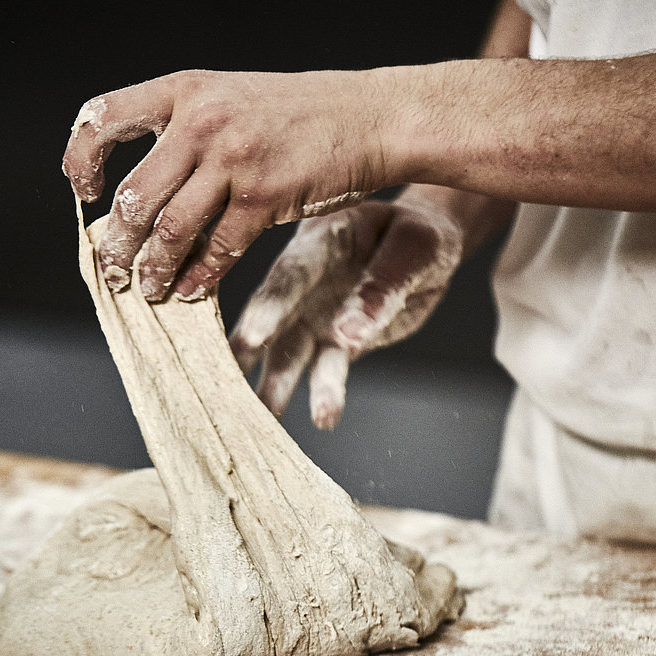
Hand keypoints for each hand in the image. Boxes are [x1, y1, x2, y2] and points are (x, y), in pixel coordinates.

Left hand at [62, 68, 393, 300]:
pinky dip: (199, 277)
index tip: (87, 192)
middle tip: (112, 269)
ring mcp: (234, 160)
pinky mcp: (264, 197)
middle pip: (136, 195)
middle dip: (116, 243)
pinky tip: (189, 291)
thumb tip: (143, 190)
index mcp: (185, 89)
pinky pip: (218, 249)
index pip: (104, 117)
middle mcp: (203, 121)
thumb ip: (186, 130)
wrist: (367, 118)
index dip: (82, 159)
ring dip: (152, 268)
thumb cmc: (299, 116)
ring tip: (146, 288)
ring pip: (170, 229)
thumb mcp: (230, 98)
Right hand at [229, 194, 465, 428]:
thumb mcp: (415, 249)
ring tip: (265, 418)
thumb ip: (382, 287)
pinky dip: (324, 396)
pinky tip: (324, 419)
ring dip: (276, 387)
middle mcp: (307, 282)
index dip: (270, 306)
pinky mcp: (335, 345)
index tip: (252, 336)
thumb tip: (348, 335)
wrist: (427, 251)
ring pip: (290, 355)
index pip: (290, 275)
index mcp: (321, 241)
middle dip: (249, 350)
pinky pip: (325, 373)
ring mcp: (316, 316)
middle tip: (228, 379)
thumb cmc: (417, 236)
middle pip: (274, 318)